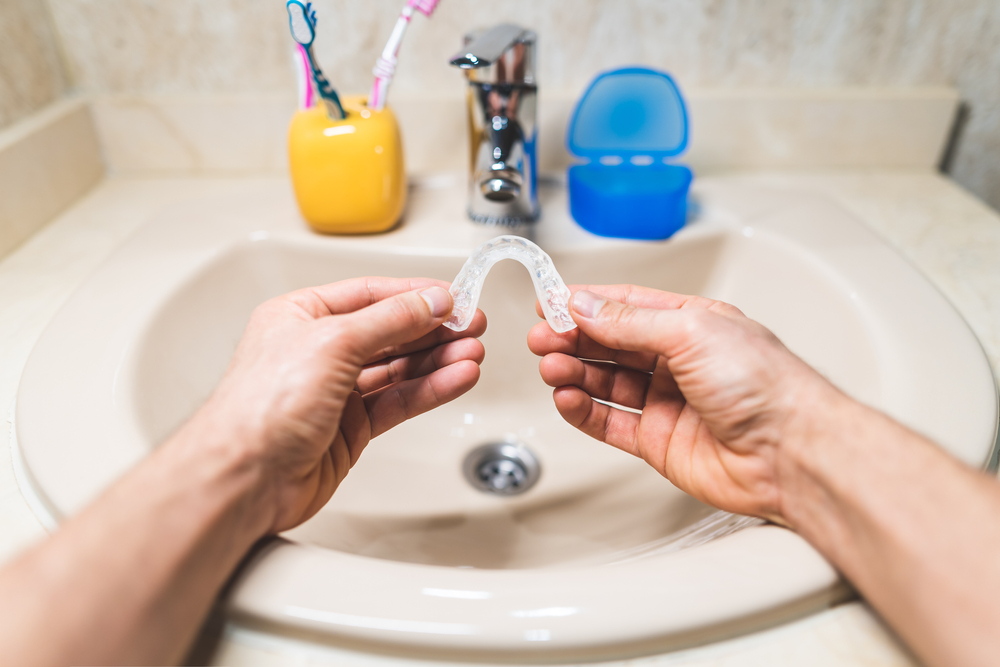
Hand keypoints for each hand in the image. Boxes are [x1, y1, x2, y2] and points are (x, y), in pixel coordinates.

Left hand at [180, 277, 485, 533]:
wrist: (245, 478)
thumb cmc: (260, 408)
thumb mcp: (332, 342)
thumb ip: (389, 320)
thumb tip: (429, 302)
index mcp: (301, 316)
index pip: (370, 295)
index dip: (414, 295)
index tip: (453, 297)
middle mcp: (318, 351)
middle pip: (390, 331)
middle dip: (434, 329)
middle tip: (473, 325)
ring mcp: (335, 391)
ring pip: (399, 369)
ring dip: (438, 360)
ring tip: (473, 353)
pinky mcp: (351, 427)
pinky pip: (399, 400)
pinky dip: (430, 390)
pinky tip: (456, 379)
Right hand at [527, 285, 835, 523]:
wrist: (791, 452)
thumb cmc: (766, 385)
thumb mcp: (691, 331)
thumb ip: (630, 321)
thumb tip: (586, 305)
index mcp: (692, 323)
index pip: (626, 307)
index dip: (586, 304)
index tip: (550, 303)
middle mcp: (678, 361)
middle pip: (610, 345)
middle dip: (573, 339)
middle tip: (543, 339)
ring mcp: (667, 402)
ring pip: (605, 384)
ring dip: (573, 374)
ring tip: (551, 368)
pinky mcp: (659, 442)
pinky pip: (610, 423)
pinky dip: (583, 411)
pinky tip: (566, 399)